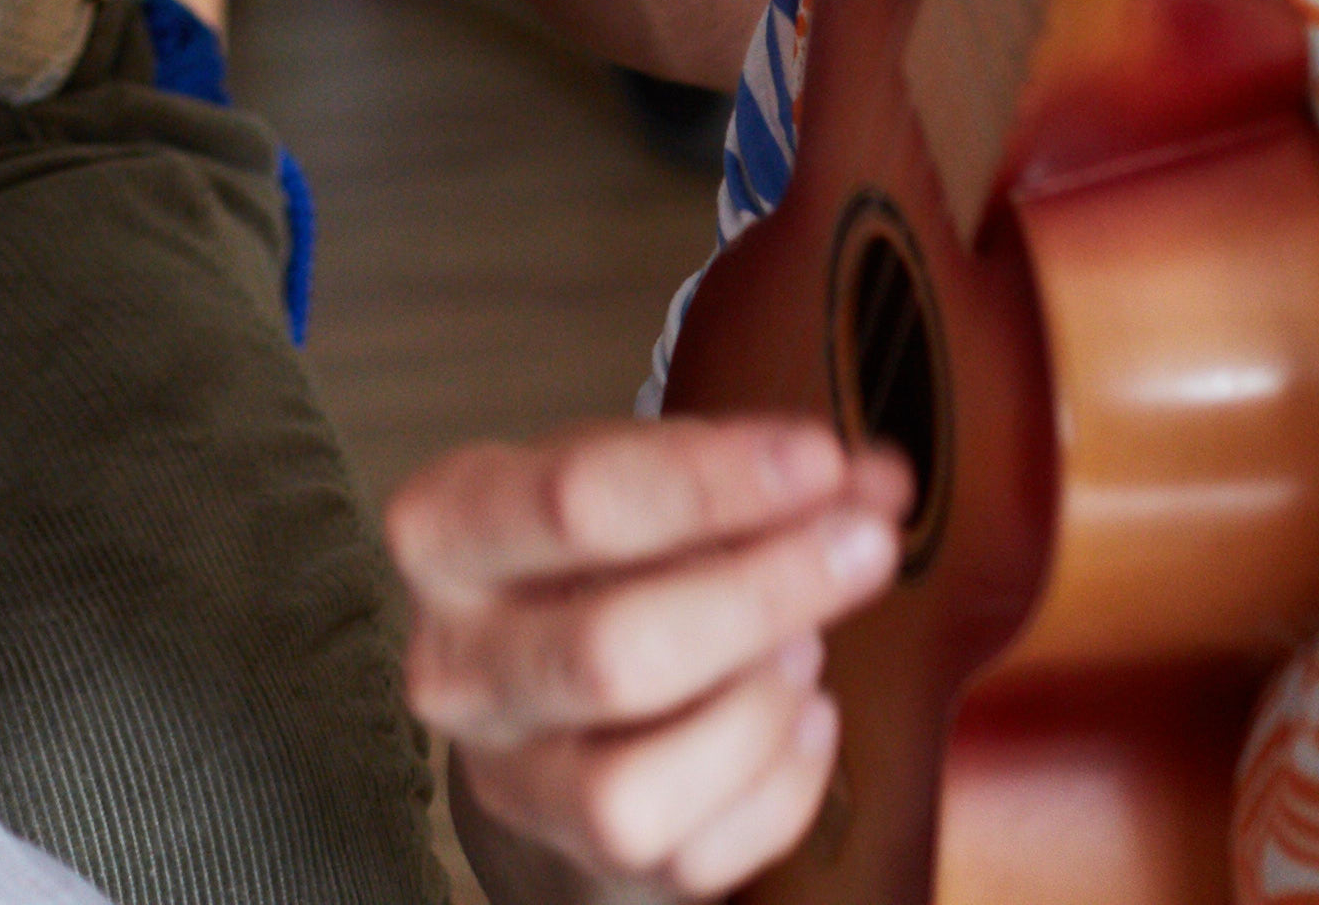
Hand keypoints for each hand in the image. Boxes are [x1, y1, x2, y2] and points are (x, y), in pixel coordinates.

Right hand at [388, 417, 907, 896]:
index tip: (821, 459)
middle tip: (863, 548)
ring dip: (754, 711)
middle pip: (612, 652)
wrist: (557, 703)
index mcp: (445, 533)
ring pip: (634, 789)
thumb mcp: (643, 488)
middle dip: (762, 595)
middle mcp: (455, 664)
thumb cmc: (603, 568)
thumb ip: (752, 476)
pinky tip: (807, 720)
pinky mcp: (581, 860)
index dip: (711, 482)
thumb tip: (874, 479)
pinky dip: (780, 786)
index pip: (574, 504)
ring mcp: (509, 777)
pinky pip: (698, 857)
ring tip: (806, 648)